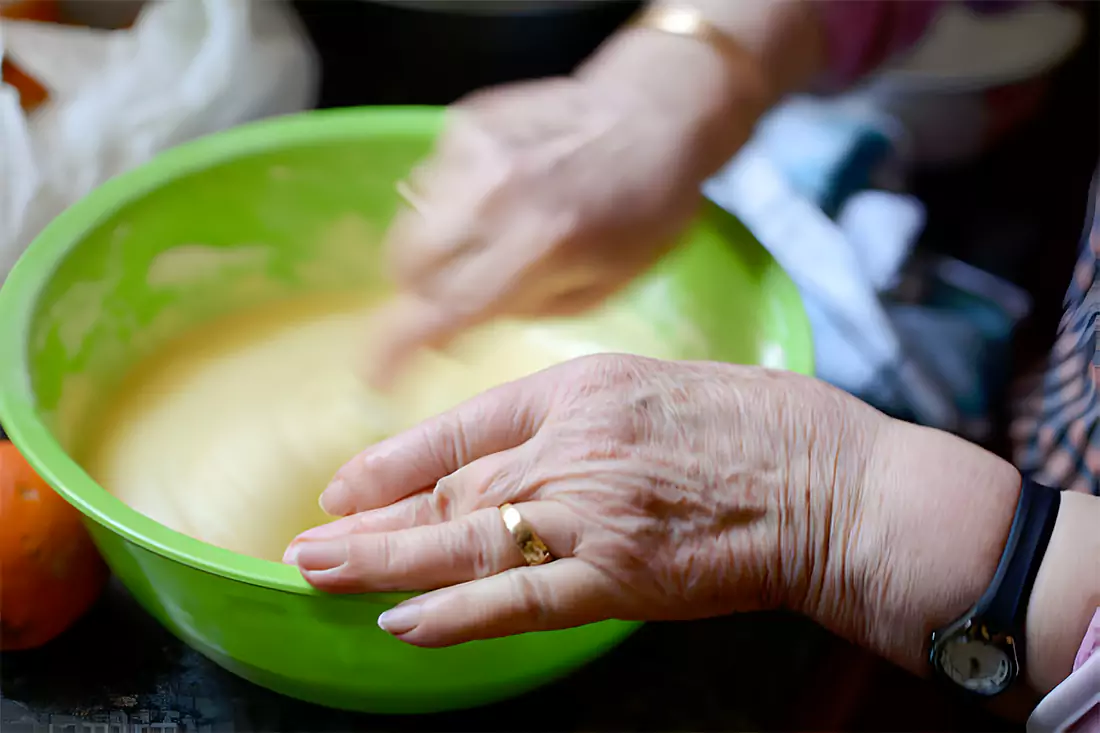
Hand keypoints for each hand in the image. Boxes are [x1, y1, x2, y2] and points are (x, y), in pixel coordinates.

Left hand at [284, 354, 885, 646]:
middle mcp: (571, 443)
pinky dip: (454, 614)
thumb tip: (524, 453)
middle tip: (308, 542)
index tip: (345, 483)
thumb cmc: (764, 427)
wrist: (838, 483)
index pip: (460, 428)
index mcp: (581, 386)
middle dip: (371, 520)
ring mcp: (590, 512)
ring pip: (461, 541)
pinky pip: (517, 599)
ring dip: (382, 562)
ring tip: (318, 573)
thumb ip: (583, 418)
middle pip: (447, 490)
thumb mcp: (658, 387)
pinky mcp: (617, 577)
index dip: (393, 460)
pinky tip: (400, 624)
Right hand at [367, 27, 770, 382]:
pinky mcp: (466, 121)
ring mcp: (475, 151)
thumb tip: (454, 329)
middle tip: (452, 297)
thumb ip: (523, 310)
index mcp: (538, 246)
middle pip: (405, 264)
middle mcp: (495, 196)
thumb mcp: (602, 286)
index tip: (375, 376)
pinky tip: (500, 194)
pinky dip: (452, 201)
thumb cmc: (645, 210)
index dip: (396, 349)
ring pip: (410, 220)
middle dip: (418, 292)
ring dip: (435, 245)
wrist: (656, 113)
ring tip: (488, 237)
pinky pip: (431, 180)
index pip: (442, 309)